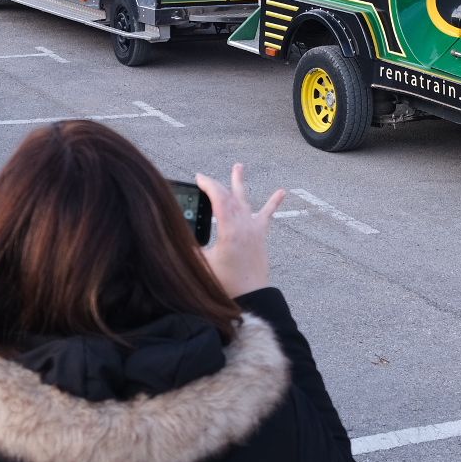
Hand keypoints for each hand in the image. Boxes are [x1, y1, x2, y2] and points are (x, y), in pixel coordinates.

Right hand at [195, 164, 285, 298]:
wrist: (252, 295)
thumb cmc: (226, 283)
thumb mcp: (203, 264)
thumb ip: (191, 248)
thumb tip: (178, 236)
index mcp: (229, 230)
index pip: (219, 199)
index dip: (208, 185)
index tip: (198, 178)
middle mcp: (244, 225)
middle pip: (230, 197)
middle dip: (216, 185)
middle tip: (204, 178)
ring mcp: (254, 229)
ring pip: (245, 200)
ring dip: (240, 183)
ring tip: (239, 166)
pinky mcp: (260, 236)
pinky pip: (266, 215)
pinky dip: (273, 202)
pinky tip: (282, 192)